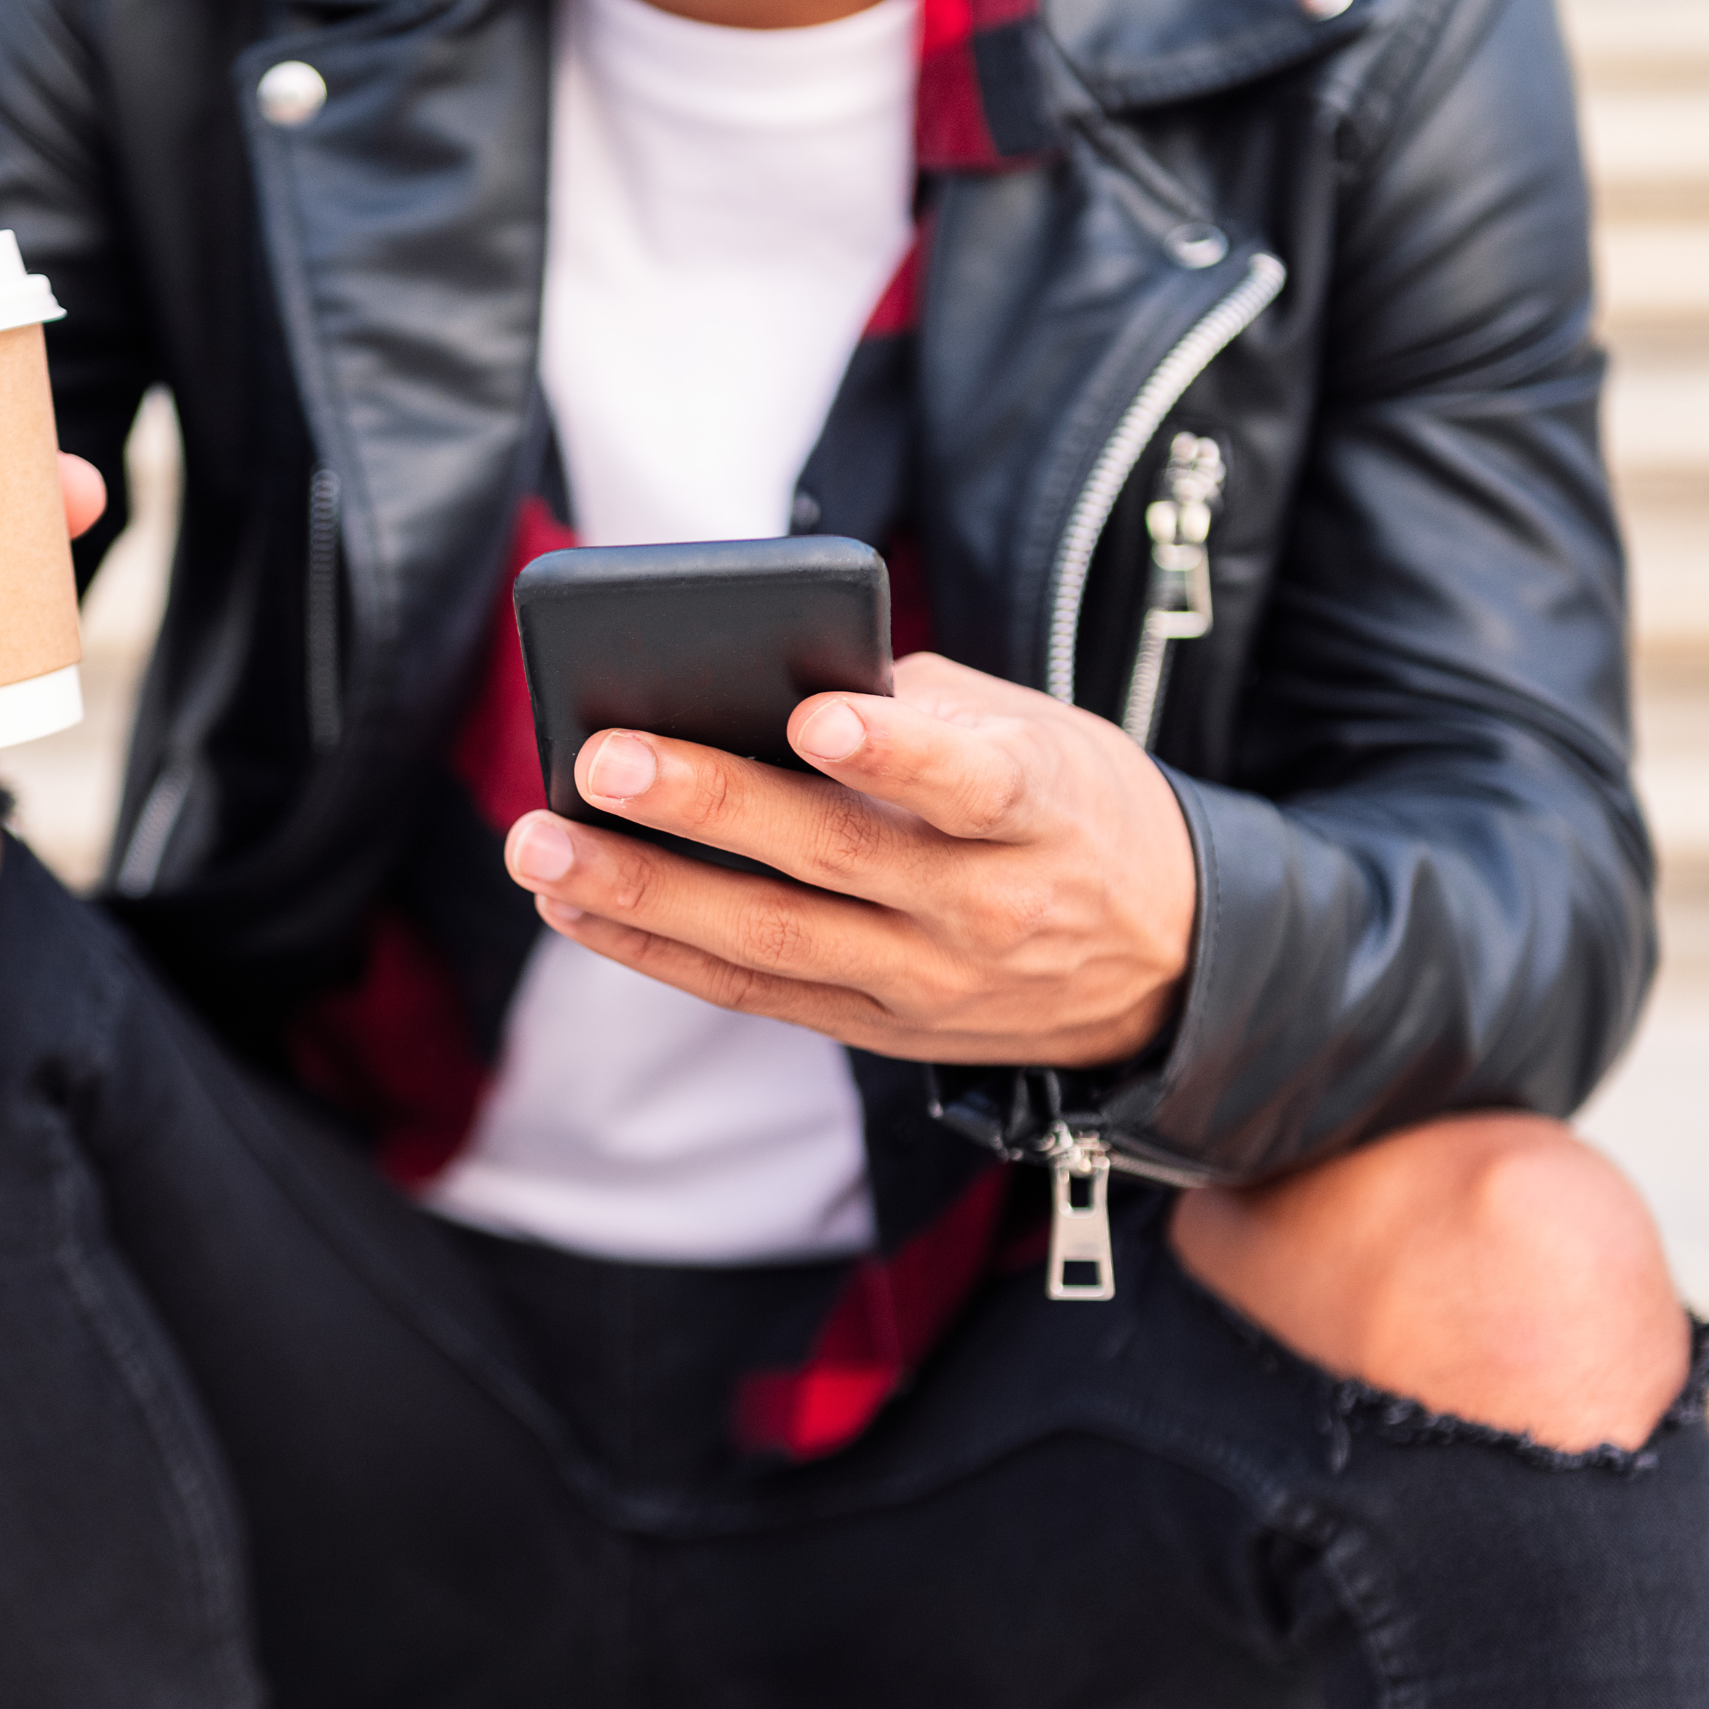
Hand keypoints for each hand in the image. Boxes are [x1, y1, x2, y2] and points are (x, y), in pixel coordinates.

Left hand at [499, 652, 1194, 1066]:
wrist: (1166, 966)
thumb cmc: (1070, 811)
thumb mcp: (1040, 736)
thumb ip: (915, 705)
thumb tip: (757, 680)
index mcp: (1040, 810)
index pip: (974, 780)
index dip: (897, 749)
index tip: (818, 714)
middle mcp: (984, 908)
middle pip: (835, 856)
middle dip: (708, 807)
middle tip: (603, 756)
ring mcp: (925, 983)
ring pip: (769, 939)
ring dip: (642, 890)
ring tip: (542, 843)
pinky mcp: (877, 1028)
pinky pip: (750, 992)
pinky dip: (653, 947)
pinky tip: (573, 903)